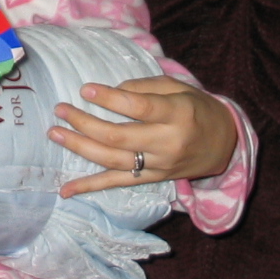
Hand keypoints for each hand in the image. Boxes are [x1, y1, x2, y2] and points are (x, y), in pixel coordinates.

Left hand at [48, 75, 238, 197]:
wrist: (224, 144)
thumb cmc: (197, 108)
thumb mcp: (178, 87)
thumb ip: (145, 87)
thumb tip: (111, 93)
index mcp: (177, 114)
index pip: (139, 107)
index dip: (110, 99)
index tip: (85, 89)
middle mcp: (167, 142)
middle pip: (119, 136)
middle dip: (85, 123)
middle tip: (61, 109)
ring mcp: (158, 165)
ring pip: (113, 160)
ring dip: (80, 147)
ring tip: (55, 133)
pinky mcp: (152, 179)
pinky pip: (117, 183)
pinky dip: (90, 187)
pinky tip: (66, 190)